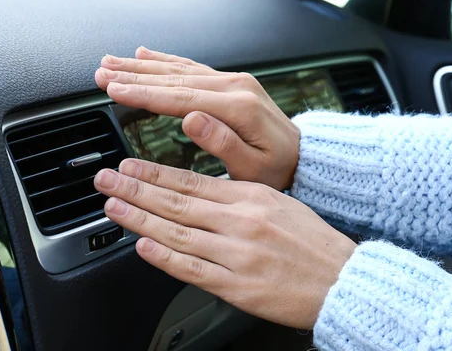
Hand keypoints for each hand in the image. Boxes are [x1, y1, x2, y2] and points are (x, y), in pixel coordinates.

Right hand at [94, 47, 300, 190]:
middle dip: (134, 75)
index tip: (113, 90)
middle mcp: (233, 86)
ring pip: (178, 69)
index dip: (143, 93)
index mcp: (237, 107)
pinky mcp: (229, 83)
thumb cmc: (278, 168)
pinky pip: (191, 68)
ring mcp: (231, 81)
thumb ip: (223, 143)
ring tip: (112, 62)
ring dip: (143, 66)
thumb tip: (191, 119)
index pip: (180, 97)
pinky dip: (165, 61)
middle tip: (101, 72)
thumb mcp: (254, 169)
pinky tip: (145, 55)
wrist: (302, 156)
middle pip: (174, 78)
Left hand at [94, 159, 355, 327]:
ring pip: (178, 233)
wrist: (343, 279)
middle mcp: (240, 222)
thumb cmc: (314, 242)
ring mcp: (237, 255)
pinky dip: (164, 257)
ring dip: (140, 218)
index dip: (156, 173)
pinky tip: (142, 245)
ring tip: (113, 206)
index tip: (130, 164)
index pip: (192, 181)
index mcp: (251, 197)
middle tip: (108, 178)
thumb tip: (199, 194)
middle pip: (177, 202)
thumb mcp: (278, 204)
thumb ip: (238, 198)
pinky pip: (193, 270)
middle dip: (137, 188)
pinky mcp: (237, 287)